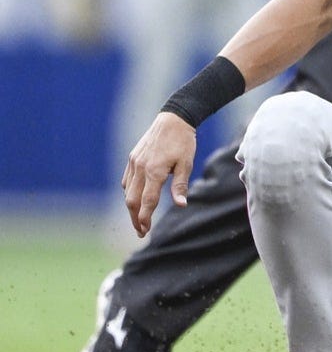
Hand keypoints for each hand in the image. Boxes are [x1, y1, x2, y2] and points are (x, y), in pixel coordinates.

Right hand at [122, 112, 195, 236]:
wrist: (173, 119)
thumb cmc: (183, 142)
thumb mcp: (186, 163)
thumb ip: (180, 185)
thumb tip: (180, 205)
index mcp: (155, 171)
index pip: (147, 201)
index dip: (145, 218)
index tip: (146, 230)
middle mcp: (140, 168)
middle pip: (132, 200)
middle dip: (135, 218)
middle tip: (141, 231)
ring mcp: (134, 162)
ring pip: (127, 191)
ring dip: (131, 207)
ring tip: (138, 219)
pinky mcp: (132, 158)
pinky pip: (126, 180)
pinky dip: (129, 192)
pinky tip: (135, 199)